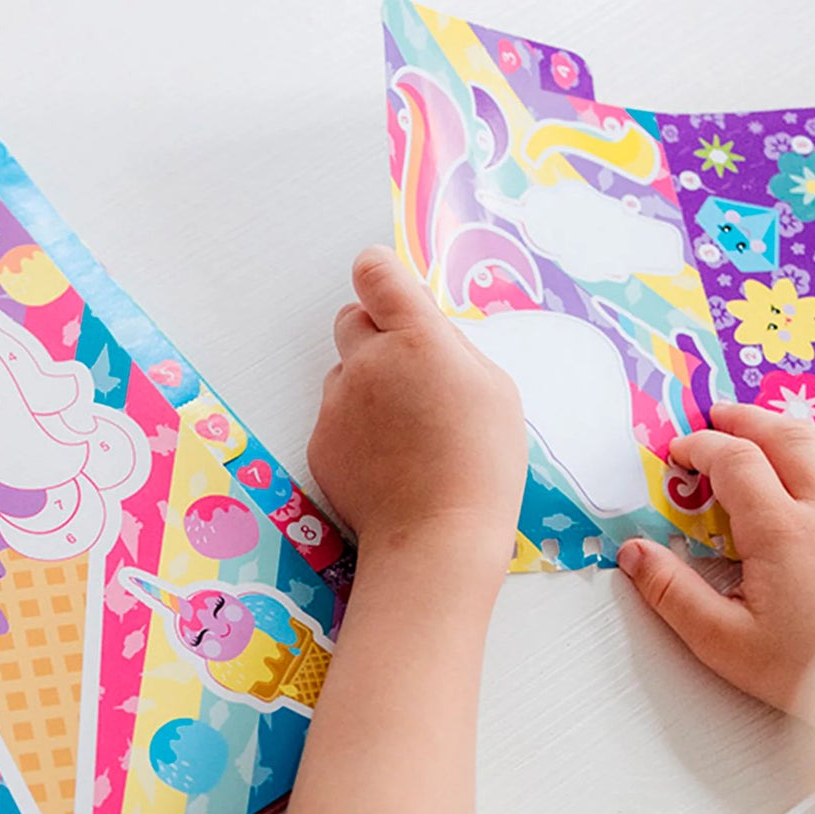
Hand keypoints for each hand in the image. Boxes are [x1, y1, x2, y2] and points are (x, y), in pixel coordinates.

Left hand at [307, 246, 527, 569]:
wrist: (436, 538)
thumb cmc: (481, 466)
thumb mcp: (494, 390)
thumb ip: (452, 350)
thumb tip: (426, 335)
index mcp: (416, 339)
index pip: (375, 273)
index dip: (380, 276)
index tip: (388, 290)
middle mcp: (368, 363)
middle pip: (352, 319)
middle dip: (375, 334)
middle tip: (409, 374)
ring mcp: (337, 404)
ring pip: (344, 374)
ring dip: (366, 388)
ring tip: (406, 434)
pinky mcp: (320, 443)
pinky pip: (334, 419)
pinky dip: (355, 432)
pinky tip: (388, 463)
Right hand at [618, 403, 814, 716]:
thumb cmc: (805, 672)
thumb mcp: (720, 639)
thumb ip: (672, 593)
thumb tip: (635, 555)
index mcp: (782, 532)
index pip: (736, 463)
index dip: (702, 447)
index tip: (679, 453)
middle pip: (787, 439)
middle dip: (747, 420)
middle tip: (718, 416)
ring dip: (796, 430)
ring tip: (771, 428)